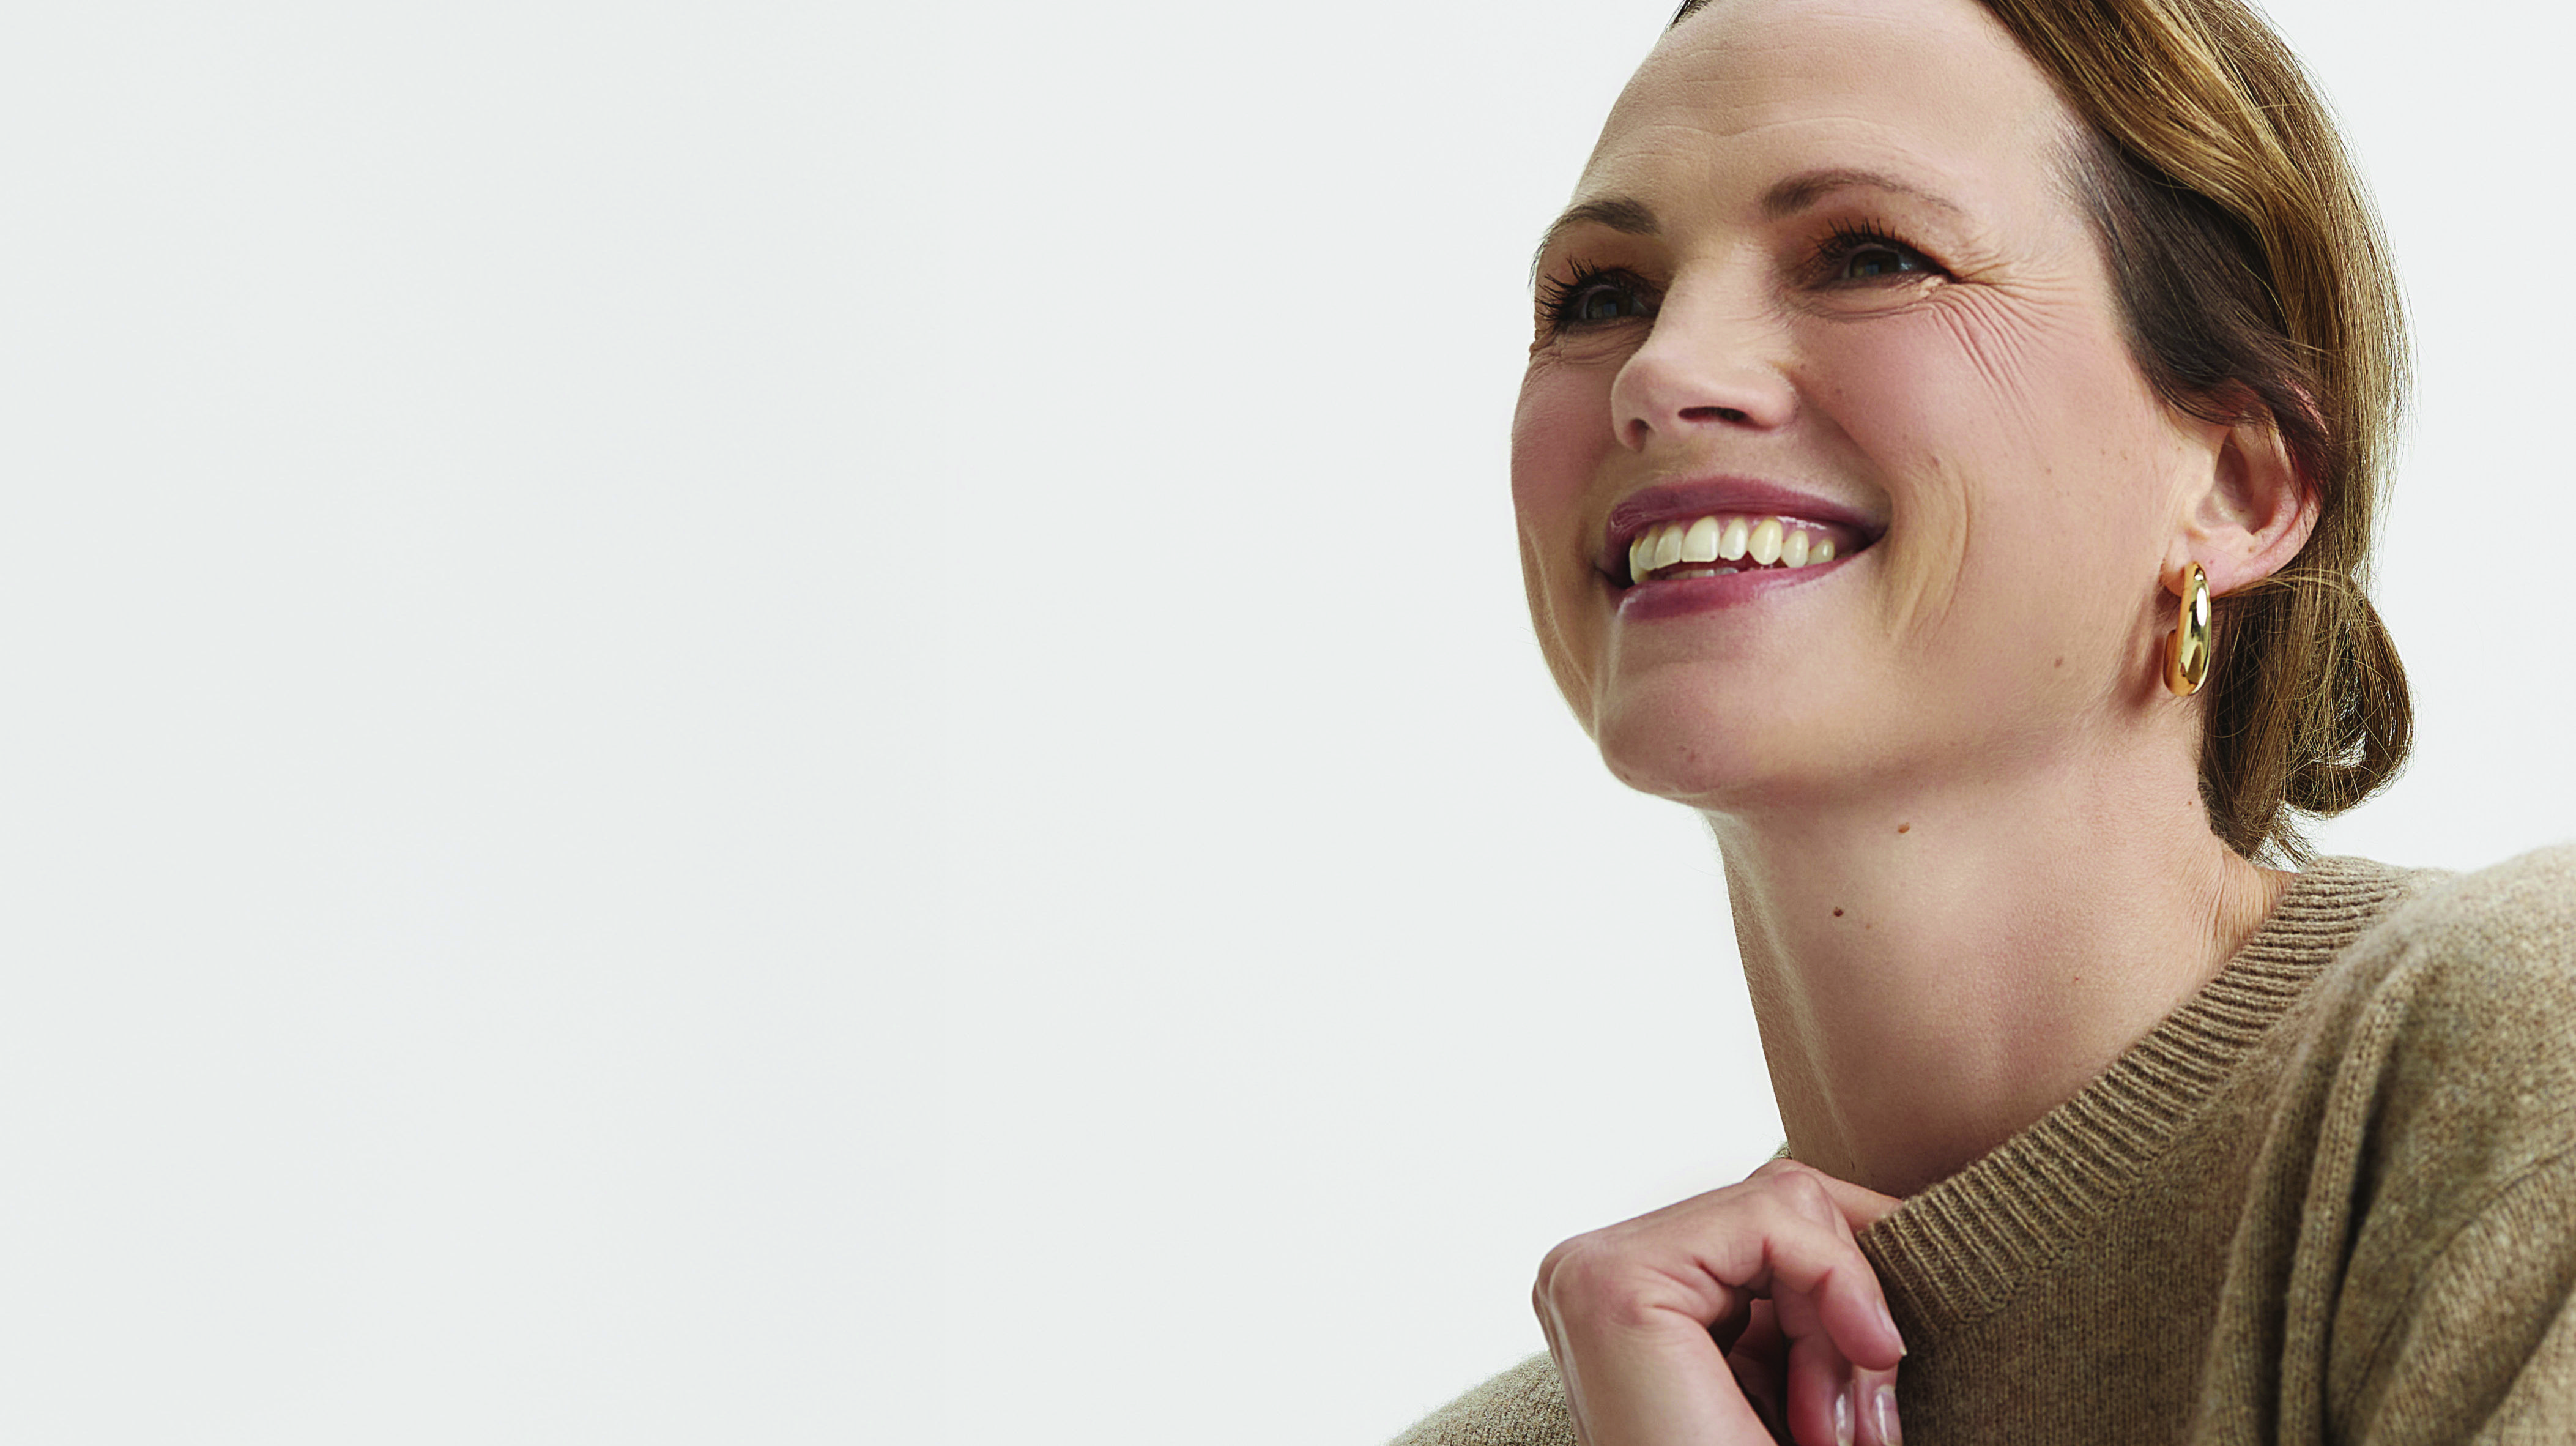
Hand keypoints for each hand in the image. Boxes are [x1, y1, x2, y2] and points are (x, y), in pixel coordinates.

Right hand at [1533, 1159, 1905, 1445]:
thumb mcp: (1801, 1381)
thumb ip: (1813, 1298)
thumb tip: (1899, 1208)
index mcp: (1622, 1296)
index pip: (1762, 1216)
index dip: (1849, 1276)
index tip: (1884, 1371)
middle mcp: (1586, 1272)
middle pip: (1775, 1203)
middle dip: (1844, 1309)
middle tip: (1857, 1427)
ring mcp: (1589, 1272)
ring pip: (1783, 1208)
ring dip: (1840, 1327)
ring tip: (1832, 1434)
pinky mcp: (1614, 1284)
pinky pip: (1773, 1220)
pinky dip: (1837, 1294)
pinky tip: (1831, 1409)